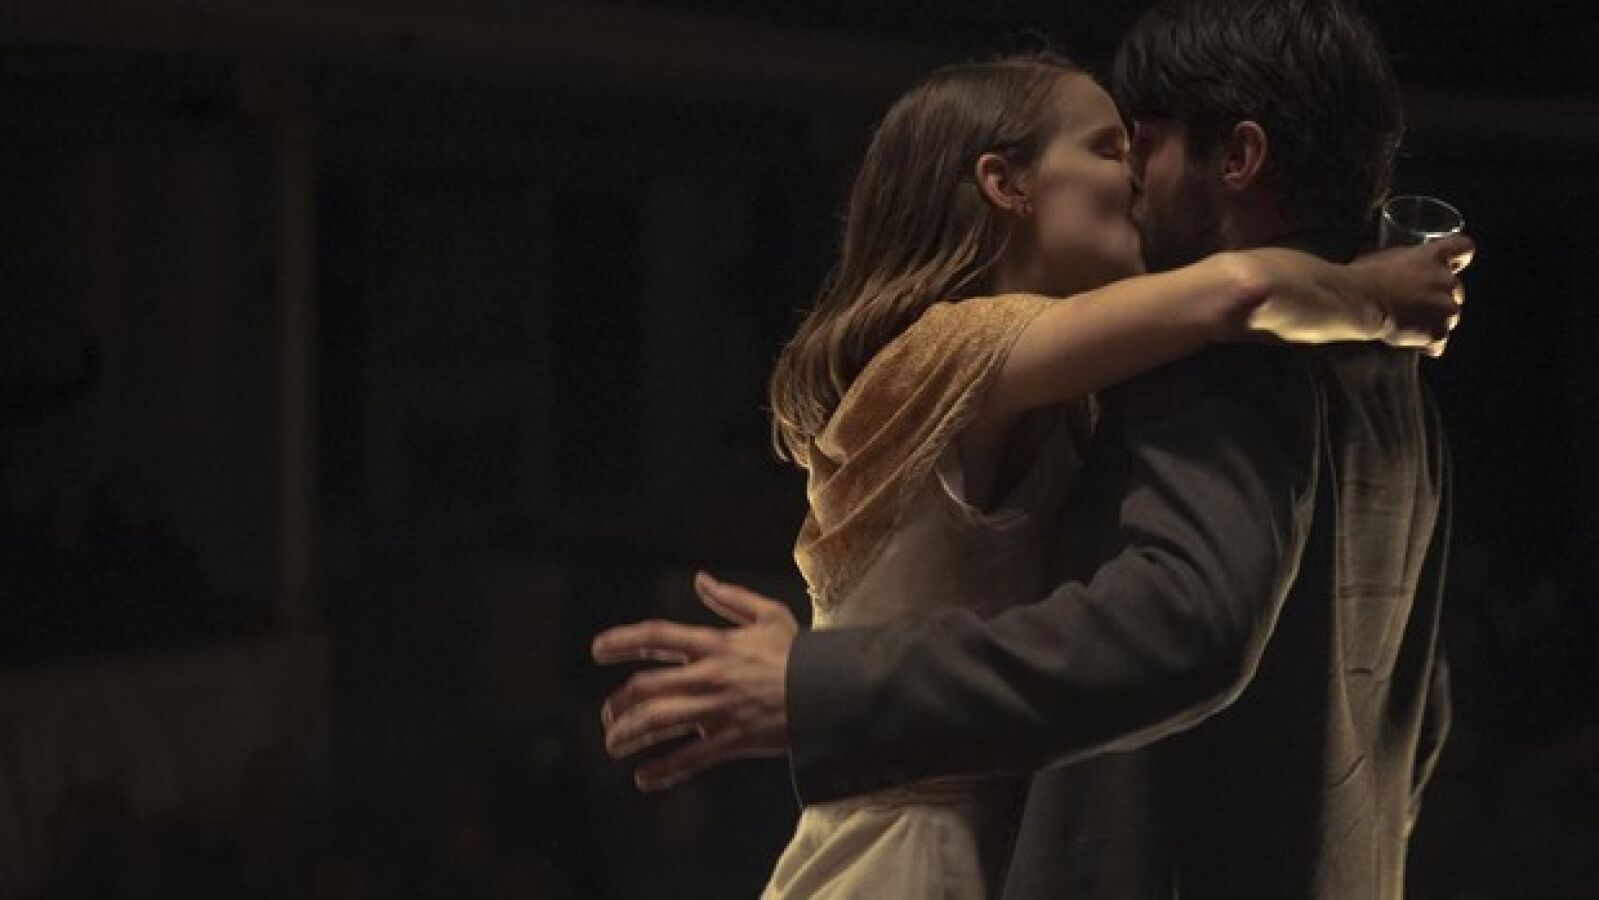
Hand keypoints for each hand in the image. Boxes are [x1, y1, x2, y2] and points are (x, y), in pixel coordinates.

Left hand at [592, 571, 798, 790]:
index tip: (597, 650)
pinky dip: (663, 770)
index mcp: (715, 644)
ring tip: (613, 745)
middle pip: (647, 687)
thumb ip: (730, 597)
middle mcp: (709, 676)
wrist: (830, 692)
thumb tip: (700, 579)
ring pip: (658, 723)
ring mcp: (717, 710)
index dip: (622, 641)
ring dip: (628, 735)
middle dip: (618, 703)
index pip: (658, 636)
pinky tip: (644, 778)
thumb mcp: (768, 614)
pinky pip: (688, 758)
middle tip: (607, 714)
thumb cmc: (799, 653)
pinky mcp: (730, 740)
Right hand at [1355, 232, 1474, 355]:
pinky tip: (1410, 342)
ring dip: (1433, 322)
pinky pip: (1438, 343)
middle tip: (1414, 306)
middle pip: (1456, 290)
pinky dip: (1427, 344)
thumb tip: (1385, 261)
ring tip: (1408, 326)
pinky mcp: (1439, 332)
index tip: (1452, 265)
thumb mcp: (1382, 256)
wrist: (1360, 302)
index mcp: (1434, 257)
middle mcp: (1448, 280)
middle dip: (1439, 299)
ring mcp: (1447, 308)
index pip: (1464, 248)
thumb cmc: (1365, 278)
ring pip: (1450, 318)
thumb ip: (1399, 259)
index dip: (1458, 259)